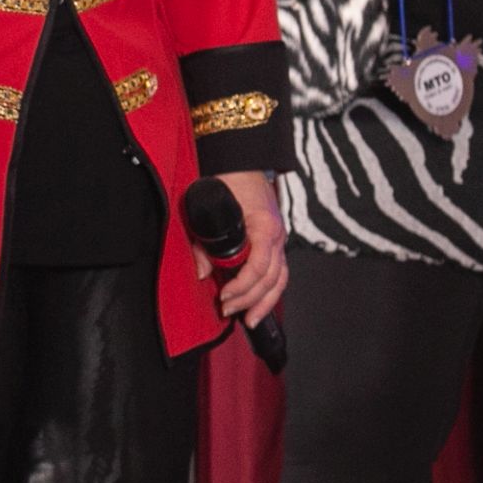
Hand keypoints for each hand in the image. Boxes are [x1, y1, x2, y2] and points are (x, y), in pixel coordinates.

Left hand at [203, 169, 288, 322]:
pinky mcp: (275, 242)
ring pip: (280, 279)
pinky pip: (279, 272)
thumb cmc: (228, 180)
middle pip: (271, 278)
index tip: (224, 296)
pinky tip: (259, 305)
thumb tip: (202, 273)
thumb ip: (204, 242)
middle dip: (249, 299)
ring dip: (264, 302)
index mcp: (264, 226)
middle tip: (228, 311)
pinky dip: (269, 291)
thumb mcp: (209, 208)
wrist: (242, 161)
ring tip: (250, 320)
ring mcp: (279, 239)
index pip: (258, 266)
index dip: (241, 286)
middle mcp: (277, 235)